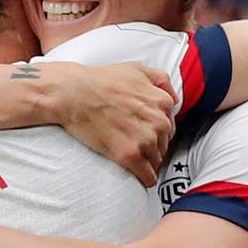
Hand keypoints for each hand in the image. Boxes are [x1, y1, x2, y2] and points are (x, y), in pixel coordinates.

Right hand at [49, 63, 176, 186]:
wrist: (74, 93)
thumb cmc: (101, 80)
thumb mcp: (138, 69)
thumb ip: (161, 80)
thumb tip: (174, 98)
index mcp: (162, 103)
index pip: (170, 125)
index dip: (157, 130)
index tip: (147, 133)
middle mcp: (158, 122)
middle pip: (165, 144)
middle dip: (154, 146)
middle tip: (136, 144)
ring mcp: (144, 140)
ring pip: (157, 160)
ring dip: (148, 161)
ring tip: (134, 158)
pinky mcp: (129, 156)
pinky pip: (147, 176)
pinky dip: (145, 178)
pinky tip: (141, 177)